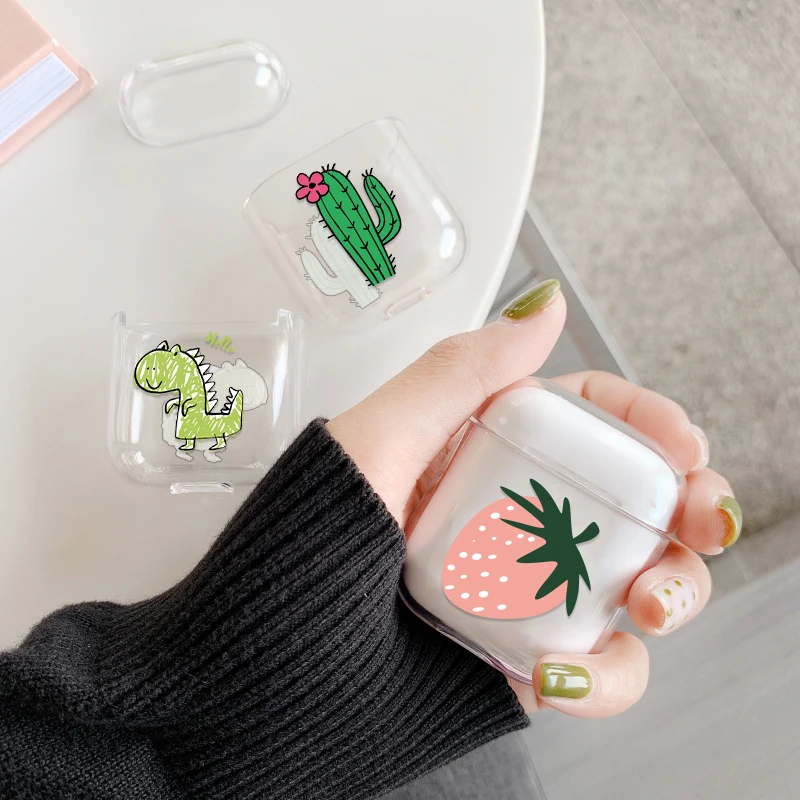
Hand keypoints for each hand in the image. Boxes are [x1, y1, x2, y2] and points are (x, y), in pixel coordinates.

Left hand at [327, 279, 741, 717]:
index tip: (681, 443)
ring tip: (646, 605)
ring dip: (669, 591)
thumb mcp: (377, 440)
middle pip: (634, 499)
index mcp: (485, 450)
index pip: (590, 419)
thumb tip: (543, 306)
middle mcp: (513, 513)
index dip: (647, 422)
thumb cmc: (300, 544)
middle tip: (701, 522)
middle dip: (687, 509)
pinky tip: (562, 673)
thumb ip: (459, 371)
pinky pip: (597, 666)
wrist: (265, 665)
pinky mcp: (523, 656)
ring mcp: (523, 588)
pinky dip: (603, 677)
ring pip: (636, 580)